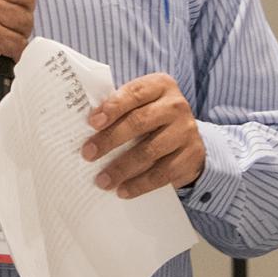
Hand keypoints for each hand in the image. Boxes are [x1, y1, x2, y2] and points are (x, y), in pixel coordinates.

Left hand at [82, 74, 204, 197]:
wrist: (188, 139)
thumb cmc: (152, 119)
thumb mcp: (141, 105)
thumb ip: (120, 109)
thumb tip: (85, 126)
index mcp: (161, 85)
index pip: (134, 94)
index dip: (113, 108)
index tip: (92, 123)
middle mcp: (176, 105)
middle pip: (140, 122)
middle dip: (110, 139)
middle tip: (88, 154)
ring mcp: (186, 131)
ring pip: (150, 151)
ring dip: (122, 168)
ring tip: (102, 180)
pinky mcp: (191, 156)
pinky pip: (163, 173)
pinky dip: (140, 184)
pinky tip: (123, 190)